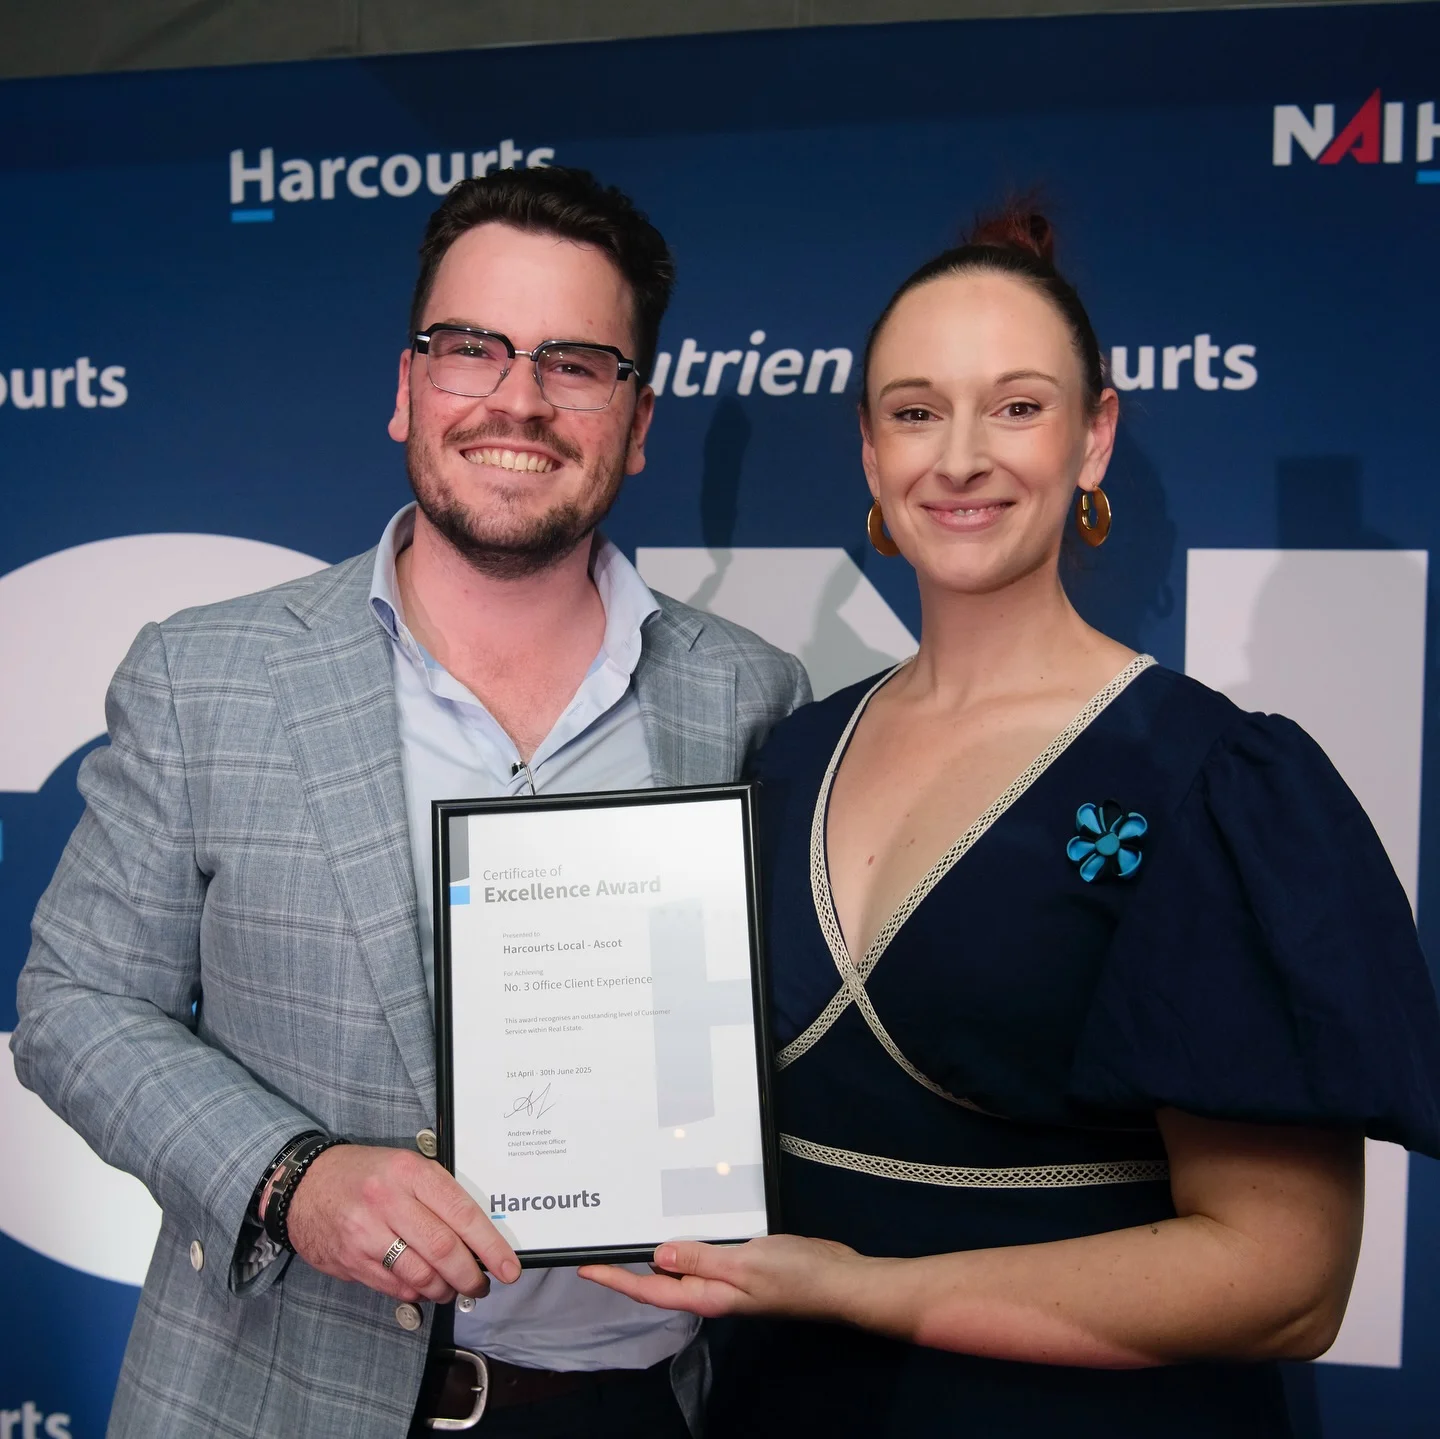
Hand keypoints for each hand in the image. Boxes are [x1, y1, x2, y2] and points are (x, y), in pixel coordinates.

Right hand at [286, 1144, 520, 1303]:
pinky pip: (395, 1287)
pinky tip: (424, 1288)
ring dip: (445, 1289)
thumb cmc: (364, 1174)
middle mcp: (389, 1201)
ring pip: (420, 1275)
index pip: (462, 1213)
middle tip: (482, 1285)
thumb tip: (478, 1235)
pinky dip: (417, 1293)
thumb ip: (438, 1196)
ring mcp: (367, 1234)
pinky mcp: (351, 1261)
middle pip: (443, 1249)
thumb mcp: (405, 1166)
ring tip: (453, 1288)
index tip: (509, 1267)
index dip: (490, 1245)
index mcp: (411, 1172)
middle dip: (471, 1275)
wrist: (303, 1184)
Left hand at [578, 1233, 868, 1320]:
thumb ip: (701, 1259)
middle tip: (600, 1247)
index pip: (651, 1291)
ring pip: (682, 1265)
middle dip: (629, 1268)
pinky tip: (684, 1225)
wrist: (839, 1279)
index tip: (586, 1269)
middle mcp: (713, 1290)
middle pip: (661, 1282)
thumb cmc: (796, 1275)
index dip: (617, 1280)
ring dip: (656, 1253)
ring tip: (630, 1234)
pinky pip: (704, 1252)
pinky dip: (687, 1240)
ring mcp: (728, 1278)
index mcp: (708, 1296)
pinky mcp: (743, 1263)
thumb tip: (657, 1257)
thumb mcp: (745, 1264)